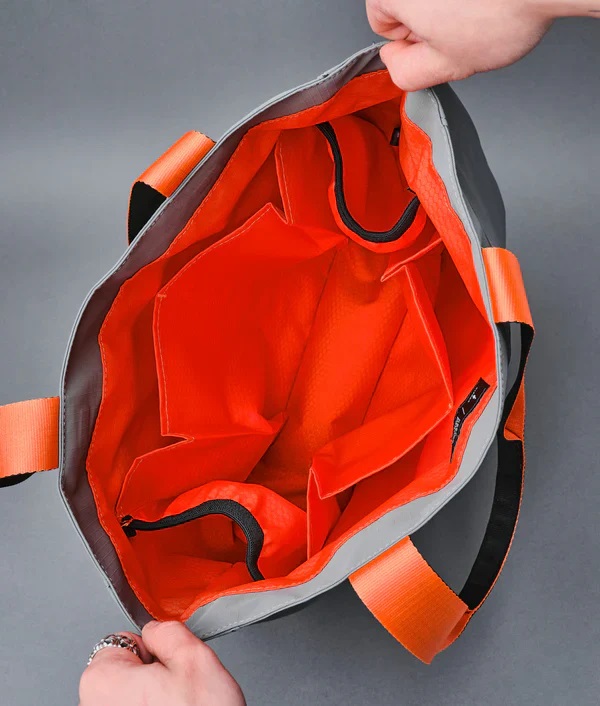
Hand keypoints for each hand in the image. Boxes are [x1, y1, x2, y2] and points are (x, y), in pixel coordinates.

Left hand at [79, 622, 245, 705]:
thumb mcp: (195, 658)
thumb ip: (168, 630)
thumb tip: (156, 629)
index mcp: (102, 679)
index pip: (126, 641)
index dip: (156, 651)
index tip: (170, 667)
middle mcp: (90, 705)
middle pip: (126, 671)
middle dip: (154, 677)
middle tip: (178, 692)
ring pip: (132, 697)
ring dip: (154, 700)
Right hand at [367, 0, 599, 89]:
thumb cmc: (504, 12)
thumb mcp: (448, 67)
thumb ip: (406, 74)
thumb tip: (394, 62)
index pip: (379, 22)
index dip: (409, 40)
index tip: (437, 39)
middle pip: (403, 0)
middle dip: (428, 16)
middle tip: (462, 25)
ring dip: (449, 1)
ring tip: (480, 6)